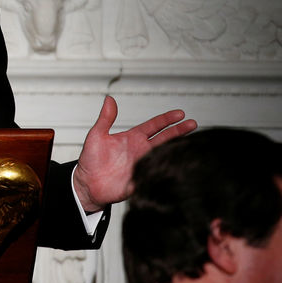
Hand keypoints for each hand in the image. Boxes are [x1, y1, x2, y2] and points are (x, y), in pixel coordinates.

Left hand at [73, 95, 196, 212]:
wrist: (87, 184)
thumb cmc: (91, 160)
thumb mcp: (97, 135)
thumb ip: (105, 118)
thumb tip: (109, 98)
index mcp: (133, 138)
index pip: (154, 126)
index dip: (167, 120)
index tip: (181, 113)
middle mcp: (141, 150)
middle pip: (165, 138)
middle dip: (180, 131)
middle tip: (194, 124)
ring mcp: (143, 165)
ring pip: (166, 154)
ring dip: (178, 148)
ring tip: (194, 142)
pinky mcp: (143, 180)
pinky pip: (159, 174)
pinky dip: (169, 169)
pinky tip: (180, 165)